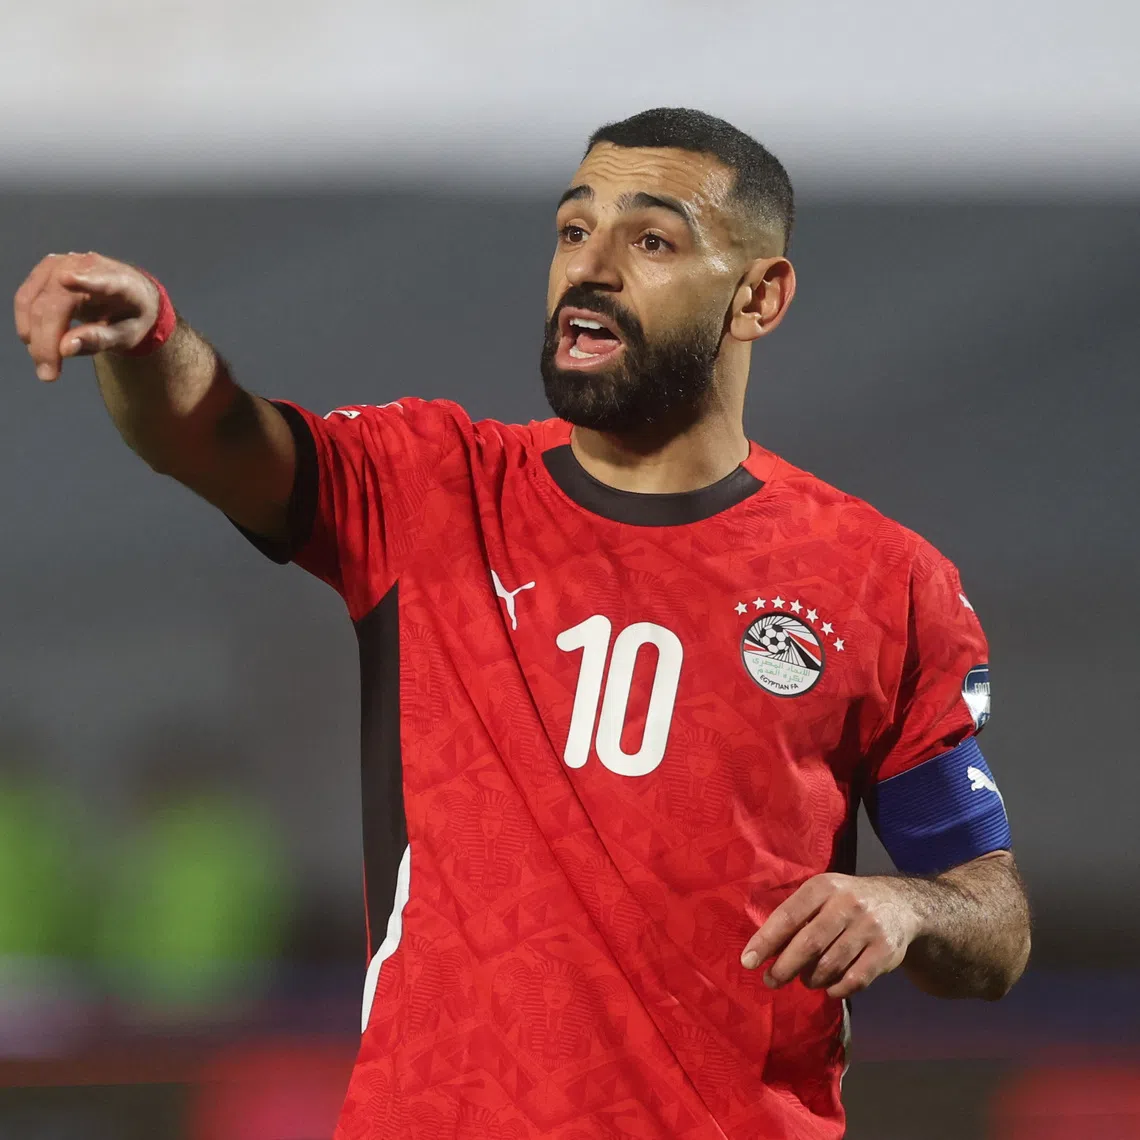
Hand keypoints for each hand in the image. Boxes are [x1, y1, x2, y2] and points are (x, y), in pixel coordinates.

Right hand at [13, 252, 160, 381]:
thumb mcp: (127, 335)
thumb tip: (65, 348)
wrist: (128, 296)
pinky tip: (35, 345)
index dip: (85, 281)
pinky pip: (26, 298)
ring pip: (34, 301)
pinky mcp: (45, 270)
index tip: (67, 280)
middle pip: (55, 303)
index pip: (102, 281)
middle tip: (48, 375)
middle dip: (46, 341)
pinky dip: (27, 324)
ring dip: (34, 336)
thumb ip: (100, 339)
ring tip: (44, 365)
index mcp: (120, 282)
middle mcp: (88, 266)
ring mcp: (63, 264)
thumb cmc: (130, 317)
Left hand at [739, 873, 923, 998]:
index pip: (788, 915)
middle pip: (809, 943)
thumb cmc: (846, 901)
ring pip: (830, 964)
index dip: (766, 941)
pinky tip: (829, 988)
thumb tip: (763, 948)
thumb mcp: (822, 894)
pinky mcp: (886, 951)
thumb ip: (796, 915)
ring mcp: (869, 927)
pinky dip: (836, 989)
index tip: (748, 961)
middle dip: (784, 967)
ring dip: (811, 979)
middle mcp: (847, 904)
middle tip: (770, 980)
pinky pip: (855, 980)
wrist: (900, 903)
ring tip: (804, 980)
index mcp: (824, 886)